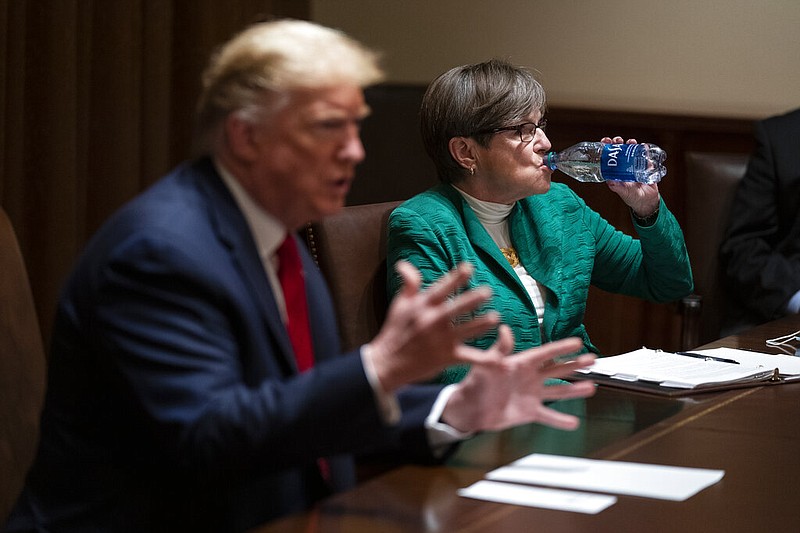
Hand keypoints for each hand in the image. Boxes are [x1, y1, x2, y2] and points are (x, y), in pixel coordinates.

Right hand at [366, 261, 500, 391]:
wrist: (387, 363)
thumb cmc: (394, 330)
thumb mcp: (399, 304)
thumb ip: (409, 283)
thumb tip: (403, 264)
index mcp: (422, 306)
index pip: (441, 289)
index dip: (455, 278)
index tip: (469, 267)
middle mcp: (431, 322)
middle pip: (454, 309)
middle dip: (471, 300)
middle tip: (487, 292)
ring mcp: (440, 340)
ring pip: (465, 331)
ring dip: (480, 325)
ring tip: (495, 318)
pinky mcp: (447, 357)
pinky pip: (469, 358)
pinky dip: (485, 360)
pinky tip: (500, 360)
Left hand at [441, 327, 595, 432]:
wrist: (469, 409)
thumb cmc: (475, 383)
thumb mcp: (488, 364)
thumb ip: (499, 349)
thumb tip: (504, 329)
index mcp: (521, 363)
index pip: (546, 353)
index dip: (562, 348)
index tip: (578, 342)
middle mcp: (530, 377)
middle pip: (557, 369)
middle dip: (575, 364)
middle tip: (592, 359)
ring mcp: (531, 395)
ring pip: (558, 391)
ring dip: (574, 390)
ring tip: (591, 387)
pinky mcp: (529, 412)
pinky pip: (548, 416)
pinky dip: (560, 420)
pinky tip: (574, 422)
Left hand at [601, 136, 659, 216]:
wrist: (647, 201)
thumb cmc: (632, 198)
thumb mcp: (624, 192)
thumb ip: (617, 188)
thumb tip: (609, 181)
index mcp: (615, 171)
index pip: (609, 157)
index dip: (607, 148)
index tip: (605, 141)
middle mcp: (623, 166)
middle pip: (619, 151)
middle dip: (618, 143)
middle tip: (618, 140)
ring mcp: (634, 164)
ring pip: (631, 150)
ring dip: (630, 144)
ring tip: (631, 141)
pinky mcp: (645, 165)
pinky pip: (644, 155)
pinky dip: (644, 149)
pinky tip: (644, 146)